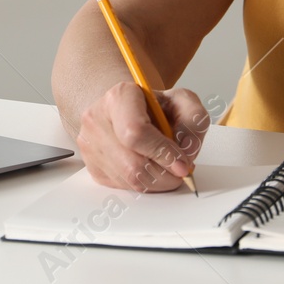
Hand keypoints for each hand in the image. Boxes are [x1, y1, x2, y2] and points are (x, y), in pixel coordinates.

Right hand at [76, 81, 209, 191]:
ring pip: (129, 180)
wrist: (128, 109)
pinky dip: (145, 183)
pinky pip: (124, 187)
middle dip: (165, 174)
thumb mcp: (182, 101)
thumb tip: (187, 151)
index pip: (136, 132)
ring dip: (157, 181)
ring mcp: (90, 145)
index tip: (183, 163)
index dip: (163, 153)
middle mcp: (98, 120)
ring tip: (168, 166)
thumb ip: (193, 121)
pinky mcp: (92, 166)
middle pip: (132, 164)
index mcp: (119, 97)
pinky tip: (151, 167)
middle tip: (181, 171)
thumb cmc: (154, 105)